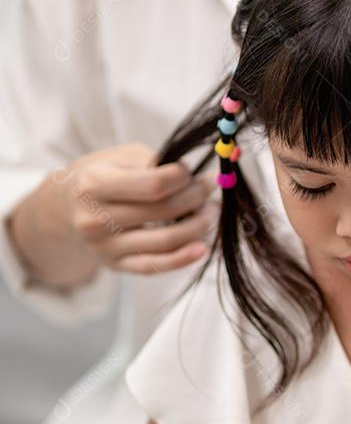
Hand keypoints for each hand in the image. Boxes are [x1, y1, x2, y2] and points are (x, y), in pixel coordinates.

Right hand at [13, 143, 216, 282]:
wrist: (66, 206)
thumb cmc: (103, 175)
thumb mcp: (121, 157)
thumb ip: (154, 163)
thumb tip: (192, 177)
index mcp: (93, 184)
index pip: (154, 185)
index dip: (184, 178)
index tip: (197, 173)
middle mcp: (95, 219)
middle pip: (164, 212)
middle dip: (197, 199)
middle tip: (211, 189)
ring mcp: (104, 246)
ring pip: (165, 241)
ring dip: (199, 226)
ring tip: (210, 212)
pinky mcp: (115, 265)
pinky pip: (155, 266)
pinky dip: (183, 259)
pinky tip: (202, 248)